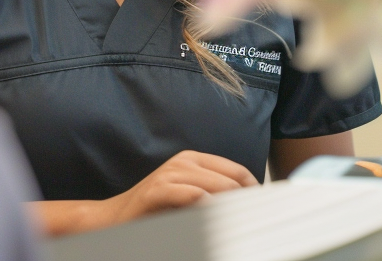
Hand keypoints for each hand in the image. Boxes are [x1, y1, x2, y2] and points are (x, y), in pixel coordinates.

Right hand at [104, 150, 257, 222]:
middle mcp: (183, 162)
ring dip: (233, 205)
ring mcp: (170, 174)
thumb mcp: (187, 198)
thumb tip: (247, 204)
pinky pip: (194, 196)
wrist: (114, 218)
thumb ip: (213, 195)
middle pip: (232, 179)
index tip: (266, 210)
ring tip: (243, 221)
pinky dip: (209, 207)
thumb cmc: (154, 211)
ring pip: (217, 185)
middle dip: (248, 200)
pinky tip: (215, 218)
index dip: (256, 191)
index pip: (238, 171)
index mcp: (194, 160)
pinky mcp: (158, 191)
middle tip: (260, 219)